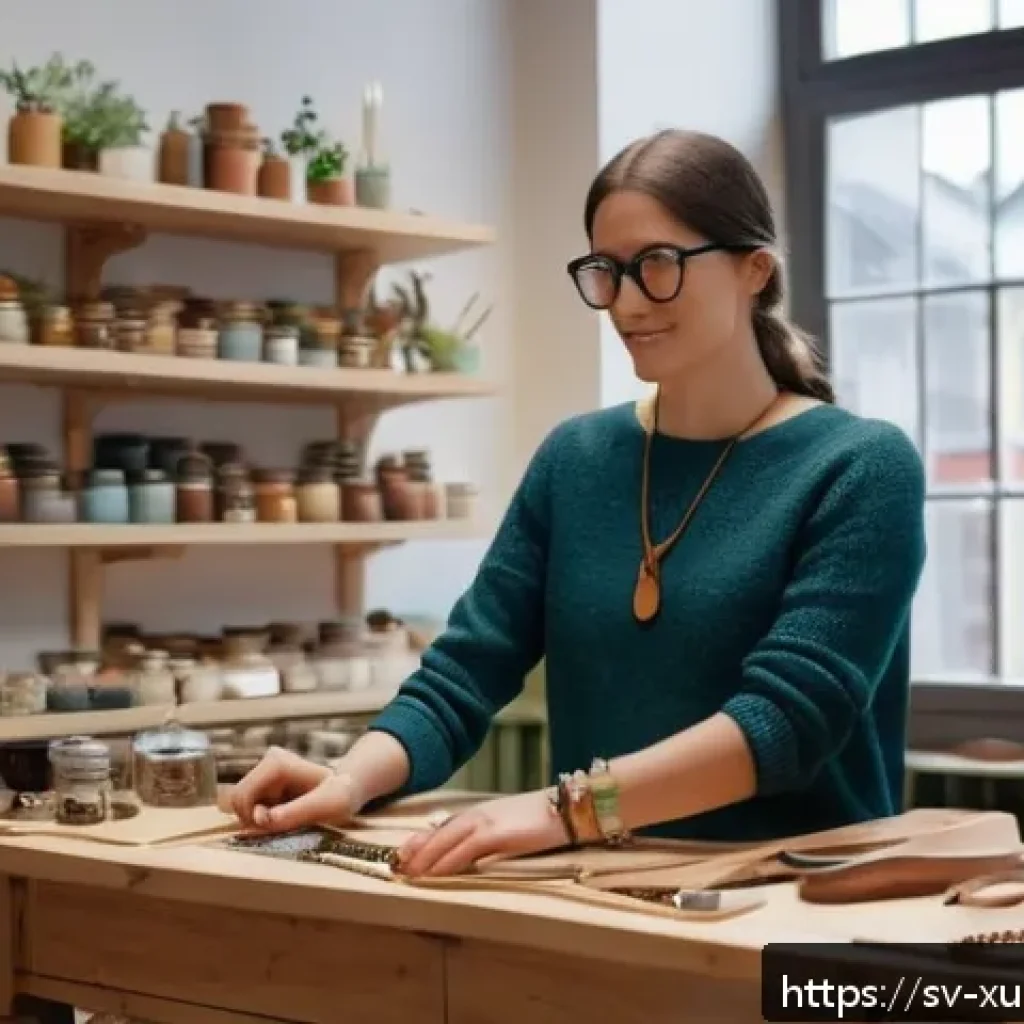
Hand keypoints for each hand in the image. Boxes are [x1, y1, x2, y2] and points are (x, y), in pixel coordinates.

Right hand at [228, 746, 360, 831]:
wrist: (347, 788)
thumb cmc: (340, 796)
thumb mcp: (324, 807)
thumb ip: (293, 813)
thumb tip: (261, 819)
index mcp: (277, 764)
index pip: (242, 796)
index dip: (252, 817)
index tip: (273, 826)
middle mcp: (268, 759)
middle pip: (238, 798)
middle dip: (252, 818)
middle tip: (278, 826)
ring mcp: (265, 767)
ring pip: (241, 802)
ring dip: (257, 818)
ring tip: (284, 818)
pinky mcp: (264, 778)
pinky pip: (249, 803)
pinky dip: (261, 814)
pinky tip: (282, 813)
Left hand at [396, 789, 568, 876]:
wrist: (569, 809)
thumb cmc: (545, 821)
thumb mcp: (512, 828)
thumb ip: (492, 837)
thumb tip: (476, 853)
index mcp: (481, 814)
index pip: (445, 827)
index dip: (422, 841)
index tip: (403, 854)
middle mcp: (478, 815)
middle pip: (439, 833)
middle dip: (416, 851)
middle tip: (395, 867)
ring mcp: (486, 822)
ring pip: (447, 840)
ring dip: (425, 858)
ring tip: (407, 874)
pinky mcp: (497, 833)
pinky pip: (465, 849)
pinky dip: (447, 861)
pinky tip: (434, 874)